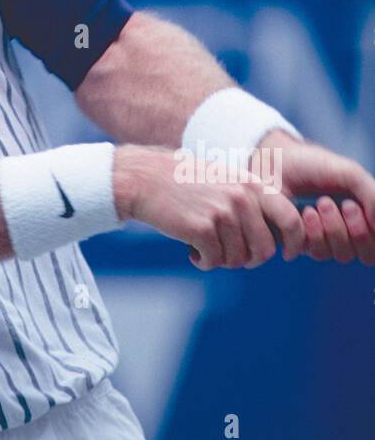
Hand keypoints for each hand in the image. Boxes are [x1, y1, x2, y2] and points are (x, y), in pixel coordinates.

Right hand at [113, 144, 306, 270]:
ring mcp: (222, 212)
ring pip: (237, 259)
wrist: (144, 178)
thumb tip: (275, 240)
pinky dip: (203, 262)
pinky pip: (213, 261)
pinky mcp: (202, 228)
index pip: (291, 219)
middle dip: (249, 259)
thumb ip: (252, 202)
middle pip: (264, 250)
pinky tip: (191, 251)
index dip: (294, 242)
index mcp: (252, 184)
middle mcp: (242, 197)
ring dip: (221, 260)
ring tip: (204, 246)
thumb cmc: (185, 183)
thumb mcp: (226, 180)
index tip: (287, 254)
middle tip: (229, 255)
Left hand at [256, 130, 374, 264]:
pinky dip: (315, 233)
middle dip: (357, 231)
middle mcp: (346, 230)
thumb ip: (372, 195)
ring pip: (341, 255)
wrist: (276, 162)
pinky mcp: (301, 243)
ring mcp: (324, 239)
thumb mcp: (350, 173)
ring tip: (322, 203)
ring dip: (335, 229)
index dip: (372, 233)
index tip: (356, 206)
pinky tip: (306, 212)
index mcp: (362, 214)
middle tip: (346, 206)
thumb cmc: (313, 165)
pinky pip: (317, 252)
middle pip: (366, 255)